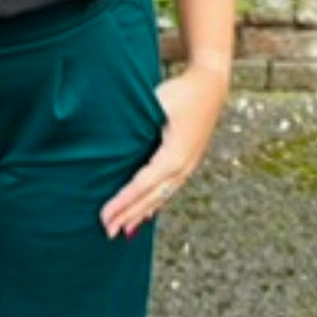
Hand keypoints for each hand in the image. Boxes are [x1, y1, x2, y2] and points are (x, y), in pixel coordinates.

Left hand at [99, 63, 228, 239]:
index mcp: (174, 156)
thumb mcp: (157, 105)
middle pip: (151, 198)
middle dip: (128, 215)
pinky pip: (169, 190)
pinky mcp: (189, 162)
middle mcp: (183, 167)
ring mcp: (188, 166)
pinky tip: (146, 213)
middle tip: (107, 231)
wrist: (211, 86)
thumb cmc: (182, 92)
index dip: (123, 202)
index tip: (105, 215)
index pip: (142, 185)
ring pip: (161, 197)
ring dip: (141, 213)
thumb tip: (113, 143)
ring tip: (123, 230)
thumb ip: (138, 127)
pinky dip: (155, 203)